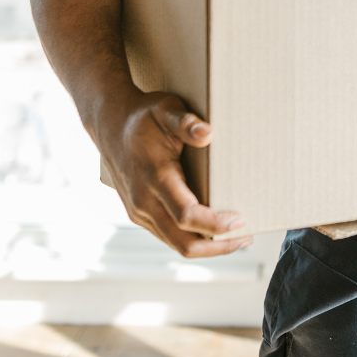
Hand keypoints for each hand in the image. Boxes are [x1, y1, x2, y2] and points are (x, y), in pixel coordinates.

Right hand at [99, 90, 251, 257]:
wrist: (110, 125)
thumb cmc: (144, 116)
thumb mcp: (166, 109)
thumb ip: (185, 121)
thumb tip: (207, 133)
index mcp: (154, 177)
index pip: (186, 214)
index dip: (214, 223)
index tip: (240, 219)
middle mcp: (143, 201)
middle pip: (183, 241)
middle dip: (218, 245)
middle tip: (246, 236)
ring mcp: (139, 212)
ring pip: (176, 244)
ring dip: (208, 247)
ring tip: (237, 238)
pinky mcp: (140, 214)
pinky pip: (169, 236)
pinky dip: (193, 239)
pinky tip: (213, 232)